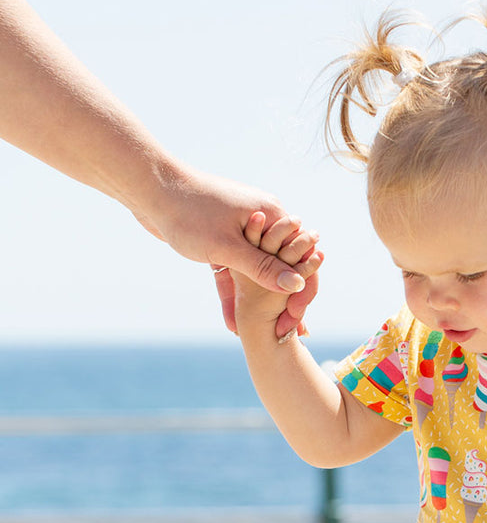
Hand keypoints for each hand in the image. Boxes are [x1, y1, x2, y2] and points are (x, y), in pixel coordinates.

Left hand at [132, 165, 318, 332]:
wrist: (149, 188)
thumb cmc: (189, 211)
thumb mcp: (227, 246)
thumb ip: (262, 267)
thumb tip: (296, 285)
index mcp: (272, 215)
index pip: (302, 256)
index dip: (302, 290)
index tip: (293, 320)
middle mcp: (262, 220)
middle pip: (282, 266)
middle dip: (282, 301)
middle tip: (282, 332)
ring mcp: (242, 230)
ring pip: (256, 272)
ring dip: (257, 302)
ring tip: (261, 334)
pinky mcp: (222, 240)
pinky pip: (235, 271)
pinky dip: (234, 293)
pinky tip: (231, 322)